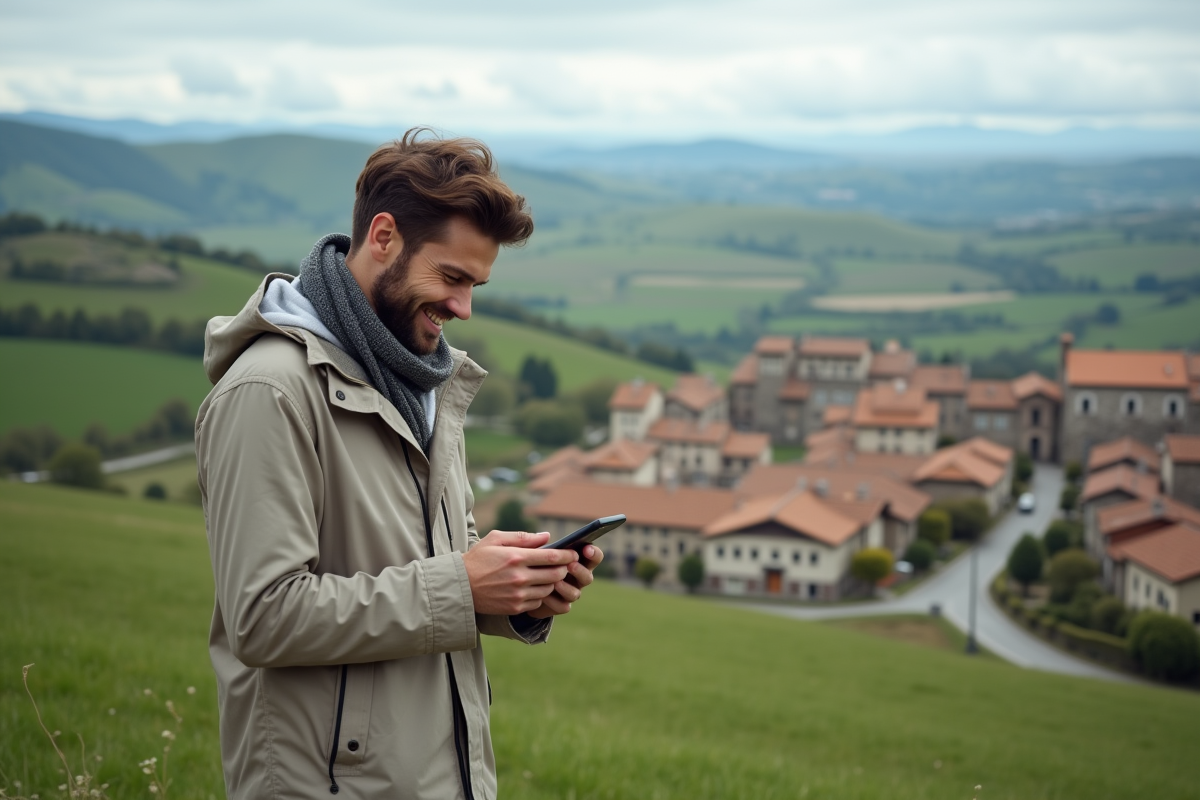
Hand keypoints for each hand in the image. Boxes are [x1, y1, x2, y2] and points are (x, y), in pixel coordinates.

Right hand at [462, 530, 578, 615]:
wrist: (459, 586)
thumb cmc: (478, 559)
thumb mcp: (496, 539)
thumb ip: (523, 537)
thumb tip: (547, 536)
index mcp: (516, 557)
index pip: (552, 556)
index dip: (567, 555)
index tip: (573, 553)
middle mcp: (519, 577)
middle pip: (555, 574)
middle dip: (563, 569)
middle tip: (565, 565)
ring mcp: (518, 594)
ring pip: (548, 589)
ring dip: (552, 582)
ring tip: (549, 576)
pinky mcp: (515, 607)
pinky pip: (538, 601)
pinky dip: (540, 594)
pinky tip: (535, 587)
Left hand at [527, 544, 603, 618]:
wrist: (523, 589)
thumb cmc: (532, 565)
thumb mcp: (536, 553)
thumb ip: (542, 545)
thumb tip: (546, 535)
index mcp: (577, 561)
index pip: (594, 556)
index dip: (594, 553)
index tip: (586, 549)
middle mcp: (578, 578)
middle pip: (588, 577)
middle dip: (580, 571)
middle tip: (570, 565)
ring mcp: (571, 593)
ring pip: (576, 593)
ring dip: (567, 587)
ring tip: (556, 582)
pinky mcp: (561, 606)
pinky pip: (563, 606)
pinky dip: (554, 601)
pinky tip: (544, 595)